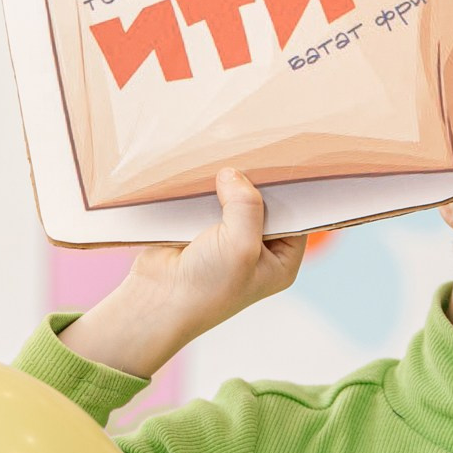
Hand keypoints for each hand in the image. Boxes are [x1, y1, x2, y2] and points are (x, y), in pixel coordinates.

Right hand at [59, 169, 302, 379]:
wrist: (156, 301)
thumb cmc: (206, 287)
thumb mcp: (241, 245)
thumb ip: (247, 205)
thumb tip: (232, 173)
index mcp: (280, 262)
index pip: (296, 217)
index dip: (291, 192)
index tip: (284, 162)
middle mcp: (258, 250)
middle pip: (265, 205)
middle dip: (257, 184)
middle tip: (255, 151)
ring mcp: (228, 239)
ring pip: (235, 200)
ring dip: (229, 184)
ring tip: (231, 153)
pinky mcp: (200, 229)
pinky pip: (210, 201)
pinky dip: (206, 188)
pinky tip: (206, 169)